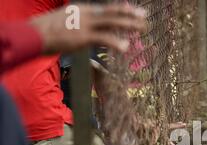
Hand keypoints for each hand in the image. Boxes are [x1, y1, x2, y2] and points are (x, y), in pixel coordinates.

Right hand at [30, 3, 146, 54]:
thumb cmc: (47, 31)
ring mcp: (85, 24)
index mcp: (82, 9)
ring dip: (129, 25)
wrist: (34, 34)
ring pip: (113, 23)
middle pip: (113, 13)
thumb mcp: (65, 21)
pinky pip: (104, 39)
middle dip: (130, 14)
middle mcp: (86, 14)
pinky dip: (116, 42)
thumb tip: (87, 30)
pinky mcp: (84, 37)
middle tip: (145, 16)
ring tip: (143, 28)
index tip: (134, 10)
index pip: (106, 8)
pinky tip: (126, 47)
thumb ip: (79, 23)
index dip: (122, 9)